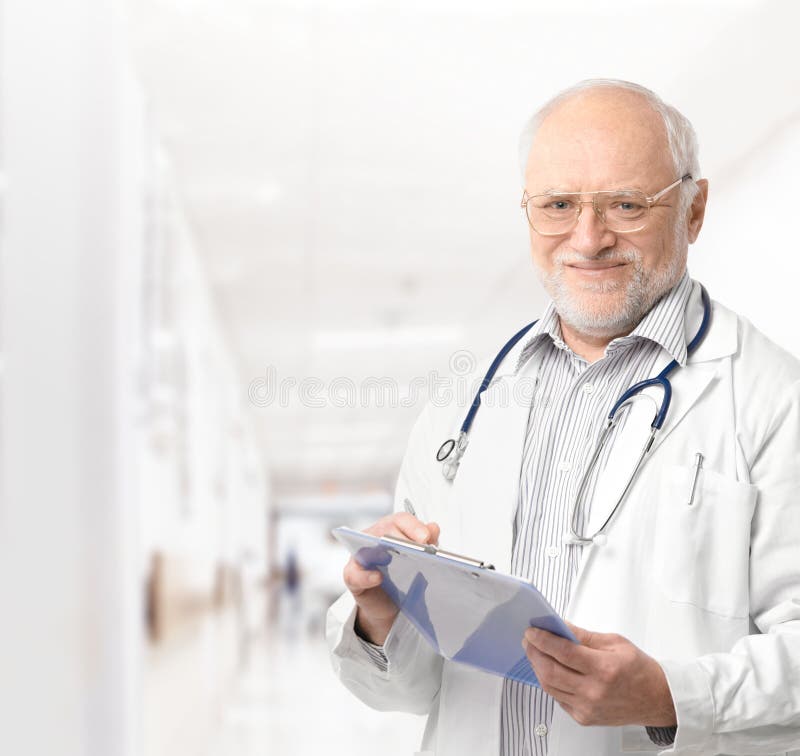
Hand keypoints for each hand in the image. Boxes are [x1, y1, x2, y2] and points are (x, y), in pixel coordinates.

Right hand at [343, 512, 439, 644]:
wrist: (389, 604)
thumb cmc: (403, 577)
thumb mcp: (418, 560)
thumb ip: (425, 543)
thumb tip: (433, 528)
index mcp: (392, 529)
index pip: (401, 520)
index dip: (414, 526)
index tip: (426, 538)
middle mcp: (374, 537)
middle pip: (385, 529)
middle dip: (401, 537)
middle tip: (416, 549)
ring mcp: (361, 555)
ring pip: (366, 545)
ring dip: (379, 550)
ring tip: (391, 557)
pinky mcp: (352, 575)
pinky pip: (355, 574)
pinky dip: (366, 576)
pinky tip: (378, 578)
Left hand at [522, 623, 675, 727]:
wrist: (657, 699)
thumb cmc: (639, 669)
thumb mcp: (614, 642)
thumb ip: (583, 635)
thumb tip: (559, 626)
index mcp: (603, 669)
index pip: (563, 652)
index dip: (543, 639)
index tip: (532, 630)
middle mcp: (594, 691)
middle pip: (550, 671)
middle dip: (534, 652)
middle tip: (529, 640)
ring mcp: (588, 708)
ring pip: (549, 686)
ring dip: (538, 667)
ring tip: (535, 652)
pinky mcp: (584, 718)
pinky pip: (558, 698)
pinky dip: (549, 682)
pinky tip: (549, 670)